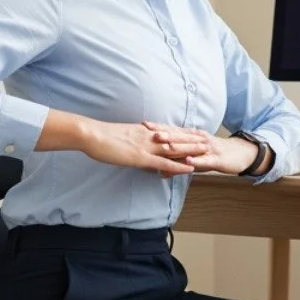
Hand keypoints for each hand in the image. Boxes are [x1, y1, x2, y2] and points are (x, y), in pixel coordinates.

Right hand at [78, 119, 209, 175]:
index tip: (194, 132)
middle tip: (207, 139)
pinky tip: (190, 168)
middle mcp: (148, 137)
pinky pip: (164, 163)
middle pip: (175, 138)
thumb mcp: (120, 136)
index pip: (167, 131)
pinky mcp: (142, 158)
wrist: (91, 134)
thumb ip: (132, 140)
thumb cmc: (101, 136)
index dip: (182, 132)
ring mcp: (146, 147)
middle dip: (192, 139)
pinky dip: (178, 166)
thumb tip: (136, 146)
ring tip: (206, 151)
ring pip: (174, 149)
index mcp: (143, 131)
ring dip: (191, 150)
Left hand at [144, 122, 259, 175]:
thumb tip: (160, 173)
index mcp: (192, 137)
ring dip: (178, 145)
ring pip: (190, 147)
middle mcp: (199, 140)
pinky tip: (187, 161)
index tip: (144, 125)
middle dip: (165, 134)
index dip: (159, 128)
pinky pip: (205, 161)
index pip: (173, 131)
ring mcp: (208, 149)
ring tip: (164, 144)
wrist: (239, 155)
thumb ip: (177, 166)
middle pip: (179, 136)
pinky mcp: (217, 159)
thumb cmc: (213, 157)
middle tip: (149, 132)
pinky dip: (196, 161)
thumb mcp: (194, 161)